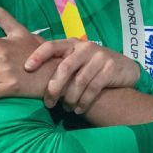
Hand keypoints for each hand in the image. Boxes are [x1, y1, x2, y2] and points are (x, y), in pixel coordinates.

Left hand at [24, 38, 143, 112]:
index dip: (38, 56)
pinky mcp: (111, 68)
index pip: (52, 46)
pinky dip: (84, 101)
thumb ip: (61, 63)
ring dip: (70, 98)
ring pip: (79, 81)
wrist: (126, 69)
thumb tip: (31, 76)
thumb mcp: (78, 60)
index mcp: (73, 43)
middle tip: (48, 103)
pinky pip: (93, 88)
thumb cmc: (94, 67)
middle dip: (54, 88)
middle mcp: (86, 47)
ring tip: (66, 109)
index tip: (27, 68)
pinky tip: (79, 109)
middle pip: (64, 68)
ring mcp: (100, 57)